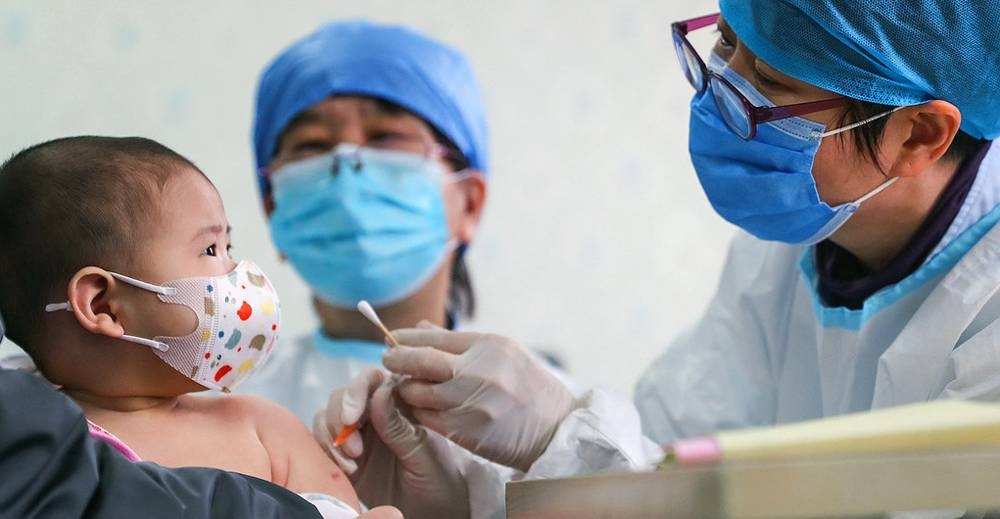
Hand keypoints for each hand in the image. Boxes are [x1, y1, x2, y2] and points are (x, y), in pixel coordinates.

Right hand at [314, 371, 468, 518]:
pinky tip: (347, 470)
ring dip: (332, 436)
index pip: (373, 380)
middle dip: (340, 417)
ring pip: (328, 416)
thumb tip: (380, 391)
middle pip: (344, 395)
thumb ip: (399, 426)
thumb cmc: (439, 479)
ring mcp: (359, 433)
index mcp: (401, 402)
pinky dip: (327, 452)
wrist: (434, 512)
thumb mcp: (423, 453)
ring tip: (352, 462)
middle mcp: (376, 413)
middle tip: (353, 448)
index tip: (352, 416)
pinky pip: (324, 442)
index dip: (357, 390)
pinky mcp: (345, 455)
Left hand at [384, 324, 575, 471]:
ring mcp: (472, 402)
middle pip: (420, 360)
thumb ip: (460, 343)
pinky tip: (419, 408)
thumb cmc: (528, 387)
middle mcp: (479, 370)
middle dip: (397, 359)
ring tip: (404, 386)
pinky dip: (418, 411)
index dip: (407, 337)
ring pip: (419, 392)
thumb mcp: (503, 355)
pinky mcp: (466, 430)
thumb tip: (420, 327)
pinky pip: (427, 418)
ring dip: (406, 389)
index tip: (392, 339)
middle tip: (386, 359)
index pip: (435, 336)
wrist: (555, 429)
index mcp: (489, 345)